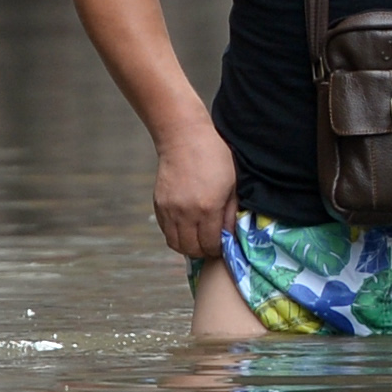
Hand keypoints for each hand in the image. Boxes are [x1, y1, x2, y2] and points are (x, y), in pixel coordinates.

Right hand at [152, 139, 236, 260]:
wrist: (184, 139)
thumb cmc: (214, 157)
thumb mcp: (232, 185)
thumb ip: (231, 214)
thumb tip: (230, 236)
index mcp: (208, 208)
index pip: (211, 244)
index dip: (218, 249)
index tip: (222, 246)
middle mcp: (186, 213)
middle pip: (192, 249)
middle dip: (203, 251)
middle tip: (210, 245)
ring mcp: (170, 210)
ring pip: (176, 244)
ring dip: (188, 246)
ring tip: (197, 239)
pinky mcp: (159, 205)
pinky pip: (166, 231)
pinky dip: (176, 235)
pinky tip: (186, 227)